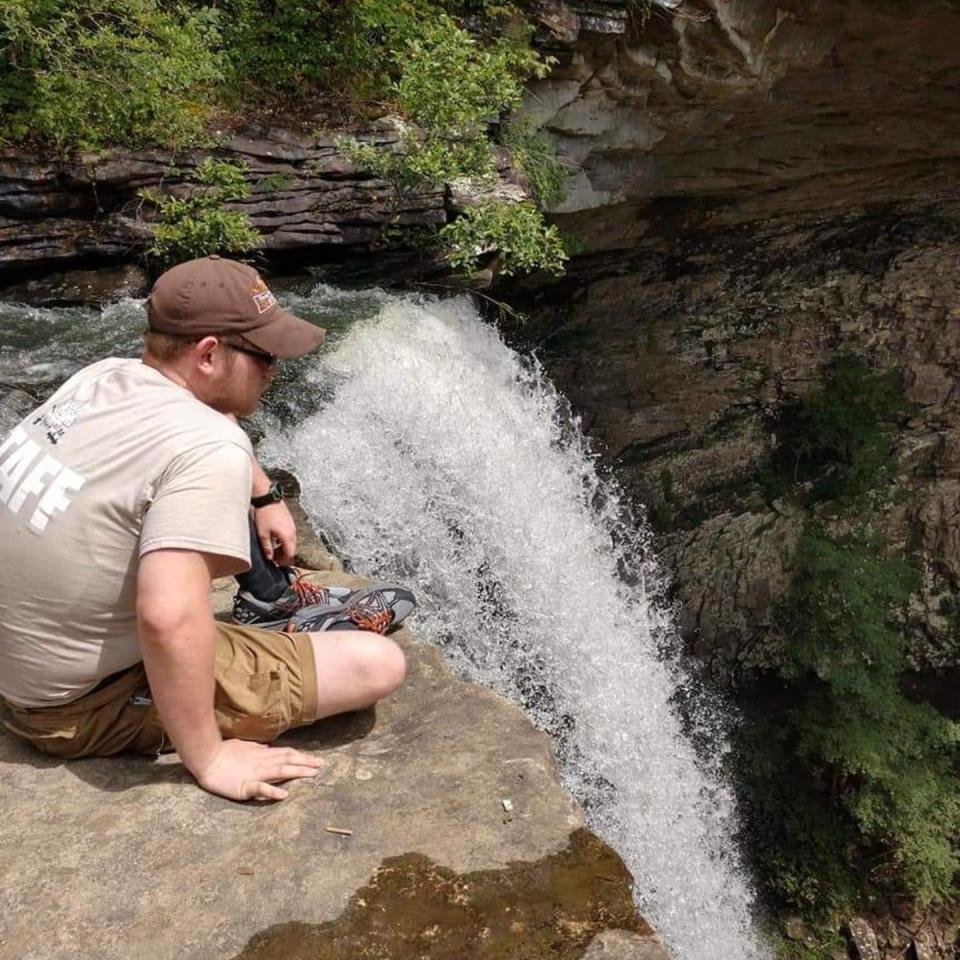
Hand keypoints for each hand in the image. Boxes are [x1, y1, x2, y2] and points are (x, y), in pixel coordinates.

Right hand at [194, 739, 322, 800]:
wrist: (206, 759)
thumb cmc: (222, 752)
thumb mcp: (243, 746)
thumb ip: (256, 747)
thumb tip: (267, 747)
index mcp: (262, 754)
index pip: (286, 753)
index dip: (302, 756)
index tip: (315, 760)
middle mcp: (262, 762)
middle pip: (288, 760)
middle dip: (306, 763)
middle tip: (321, 766)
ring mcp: (254, 773)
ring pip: (280, 771)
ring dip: (297, 772)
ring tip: (312, 774)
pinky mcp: (244, 786)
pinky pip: (261, 788)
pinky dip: (273, 791)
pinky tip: (284, 795)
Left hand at [253, 500, 296, 564]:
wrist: (268, 497)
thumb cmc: (264, 514)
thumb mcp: (263, 534)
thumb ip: (267, 547)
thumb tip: (270, 557)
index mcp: (287, 536)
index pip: (290, 554)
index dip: (283, 560)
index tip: (276, 563)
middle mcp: (293, 531)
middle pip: (292, 548)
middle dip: (284, 554)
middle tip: (274, 557)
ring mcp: (292, 525)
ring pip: (291, 541)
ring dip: (284, 547)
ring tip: (273, 547)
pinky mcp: (290, 521)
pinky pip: (290, 534)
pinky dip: (284, 539)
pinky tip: (275, 538)